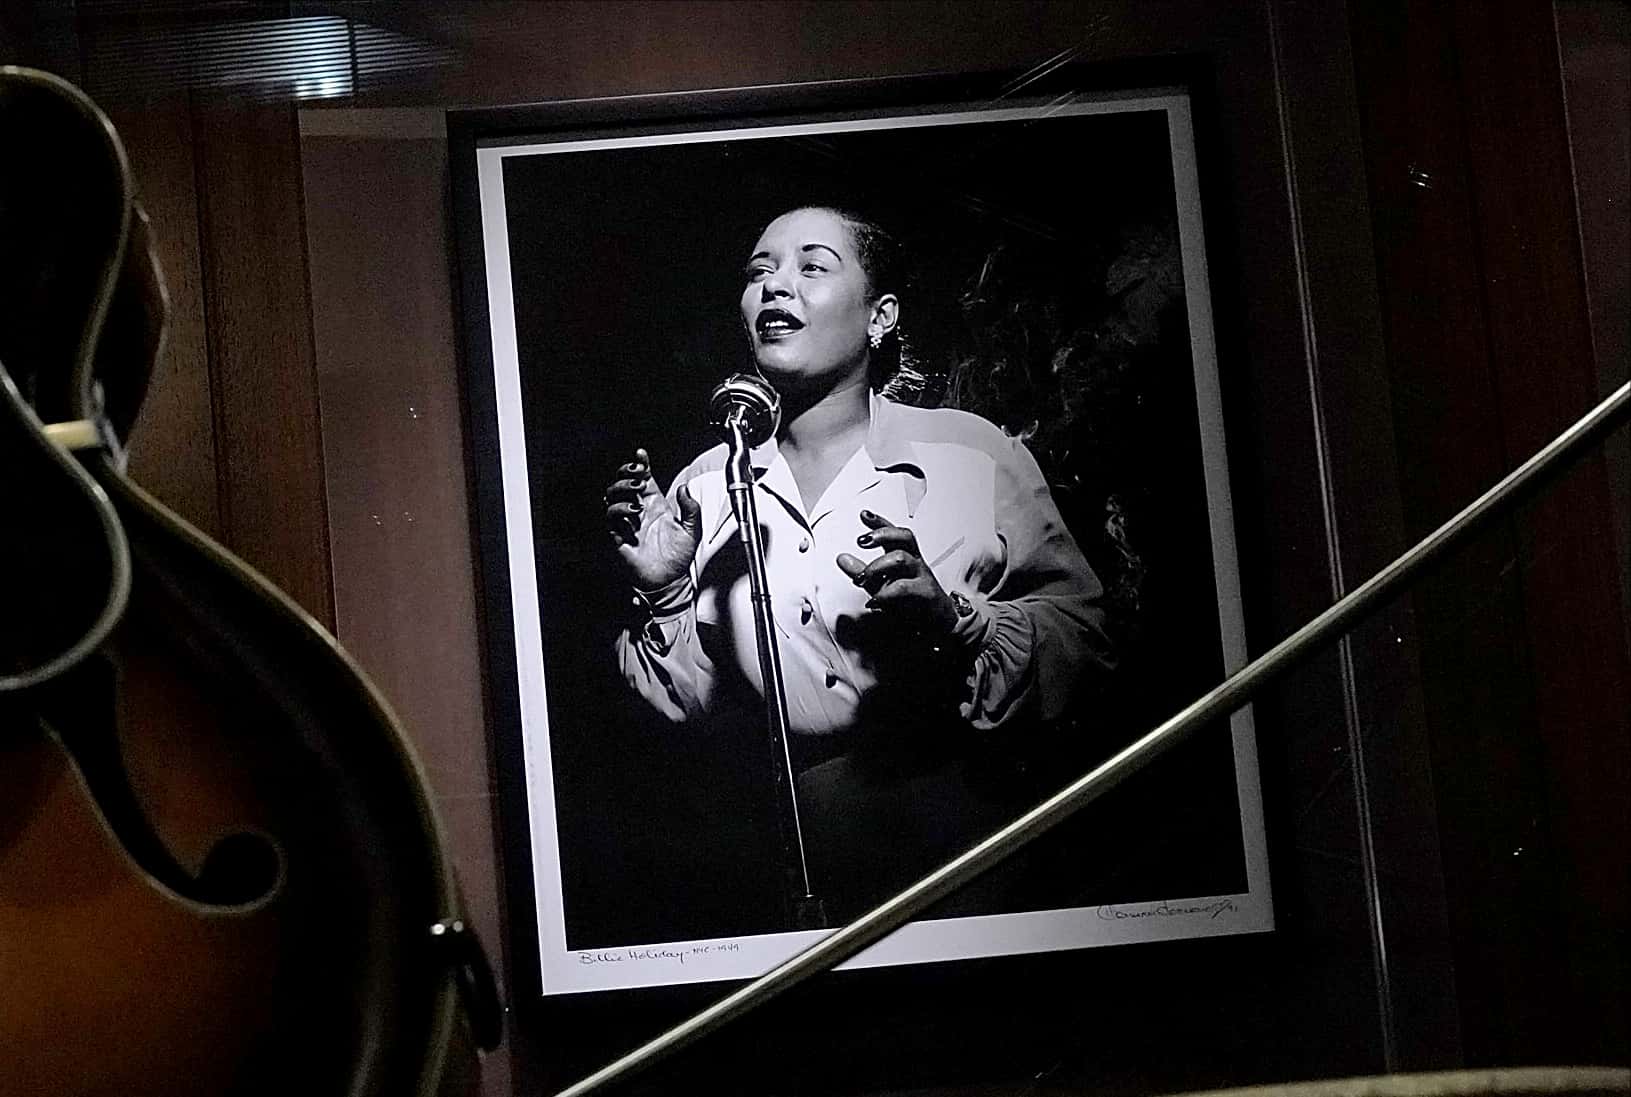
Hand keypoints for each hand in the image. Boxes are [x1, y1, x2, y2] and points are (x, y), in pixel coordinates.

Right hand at [604, 448, 701, 590]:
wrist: (671, 581)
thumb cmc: (678, 557)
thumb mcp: (693, 531)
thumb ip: (691, 509)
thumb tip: (685, 489)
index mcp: (655, 504)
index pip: (643, 478)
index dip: (640, 463)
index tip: (641, 454)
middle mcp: (638, 511)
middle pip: (622, 483)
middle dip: (626, 475)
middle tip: (638, 476)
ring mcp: (627, 524)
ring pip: (611, 499)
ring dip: (622, 494)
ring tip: (637, 501)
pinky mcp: (619, 538)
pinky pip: (611, 522)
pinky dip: (619, 516)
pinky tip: (633, 519)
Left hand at [835, 509, 957, 636]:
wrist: (939, 623)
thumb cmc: (912, 601)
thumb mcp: (882, 585)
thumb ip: (862, 572)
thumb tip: (842, 558)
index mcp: (906, 557)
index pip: (895, 533)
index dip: (880, 522)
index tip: (864, 514)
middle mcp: (915, 562)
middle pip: (903, 537)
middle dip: (881, 535)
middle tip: (861, 541)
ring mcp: (922, 576)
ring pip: (901, 559)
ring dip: (876, 566)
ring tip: (861, 578)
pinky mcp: (926, 593)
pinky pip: (905, 588)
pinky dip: (886, 593)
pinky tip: (874, 599)